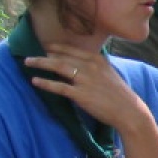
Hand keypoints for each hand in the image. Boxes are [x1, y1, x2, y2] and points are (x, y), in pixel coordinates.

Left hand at [25, 45, 148, 132]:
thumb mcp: (110, 74)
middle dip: (44, 54)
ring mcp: (85, 80)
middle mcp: (90, 66)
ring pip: (58, 67)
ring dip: (41, 63)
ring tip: (28, 63)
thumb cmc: (120, 95)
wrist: (129, 111)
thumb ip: (95, 67)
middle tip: (30, 54)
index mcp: (97, 60)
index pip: (72, 50)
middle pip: (62, 56)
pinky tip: (35, 81)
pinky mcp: (81, 95)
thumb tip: (81, 64)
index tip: (45, 46)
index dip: (56, 47)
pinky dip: (45, 83)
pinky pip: (59, 87)